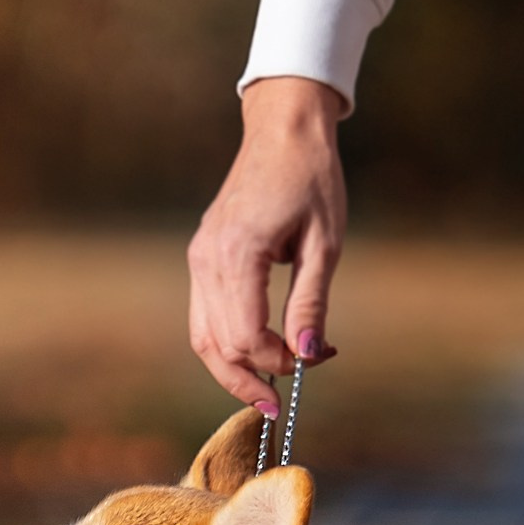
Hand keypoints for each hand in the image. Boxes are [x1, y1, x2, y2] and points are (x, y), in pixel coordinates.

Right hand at [188, 78, 347, 410]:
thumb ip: (311, 302)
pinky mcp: (202, 255)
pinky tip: (258, 351)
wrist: (283, 131)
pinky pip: (204, 314)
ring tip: (267, 390)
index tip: (313, 360)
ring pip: (203, 336)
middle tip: (289, 393)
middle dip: (255, 375)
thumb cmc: (311, 180)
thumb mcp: (324, 244)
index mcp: (238, 255)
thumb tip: (308, 353)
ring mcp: (199, 258)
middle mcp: (207, 260)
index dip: (278, 360)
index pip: (246, 336)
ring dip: (233, 368)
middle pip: (219, 345)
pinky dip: (227, 340)